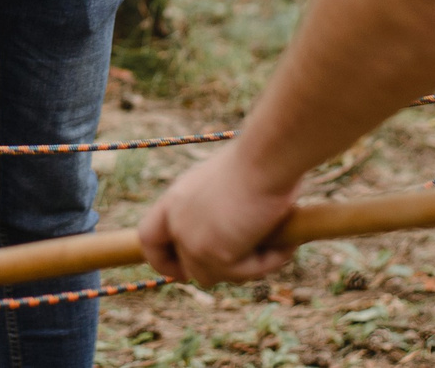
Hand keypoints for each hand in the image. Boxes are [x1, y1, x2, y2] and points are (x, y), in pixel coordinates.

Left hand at [137, 145, 301, 285]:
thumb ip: (217, 211)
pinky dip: (266, 262)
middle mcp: (176, 221)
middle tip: (239, 268)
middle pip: (181, 267)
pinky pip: (243, 274)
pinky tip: (285, 242)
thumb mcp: (227, 185)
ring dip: (247, 266)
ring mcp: (191, 241)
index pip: (149, 237)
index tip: (182, 270)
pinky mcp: (214, 256)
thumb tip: (238, 237)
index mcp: (175, 199)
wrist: (266, 158)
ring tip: (277, 242)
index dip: (162, 258)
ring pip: (216, 276)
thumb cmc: (258, 160)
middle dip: (209, 272)